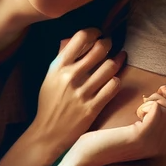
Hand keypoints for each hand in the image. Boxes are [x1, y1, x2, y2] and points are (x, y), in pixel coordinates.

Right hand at [31, 30, 125, 156]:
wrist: (47, 133)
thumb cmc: (49, 103)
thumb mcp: (49, 78)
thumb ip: (61, 58)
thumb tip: (73, 39)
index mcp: (58, 67)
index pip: (80, 37)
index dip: (93, 32)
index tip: (98, 34)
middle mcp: (70, 77)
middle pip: (99, 49)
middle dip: (108, 43)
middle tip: (110, 44)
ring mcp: (82, 93)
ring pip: (110, 67)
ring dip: (116, 61)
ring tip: (118, 59)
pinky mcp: (92, 108)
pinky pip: (113, 87)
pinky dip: (116, 81)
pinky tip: (113, 80)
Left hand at [73, 86, 165, 165]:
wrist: (86, 156)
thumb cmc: (104, 137)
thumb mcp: (131, 126)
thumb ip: (148, 116)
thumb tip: (163, 90)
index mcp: (160, 145)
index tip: (158, 91)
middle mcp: (160, 147)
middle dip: (164, 99)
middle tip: (145, 99)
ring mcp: (152, 144)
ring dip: (154, 101)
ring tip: (139, 106)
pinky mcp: (140, 138)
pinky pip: (157, 111)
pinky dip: (148, 105)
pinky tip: (135, 111)